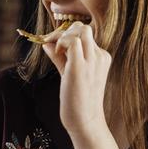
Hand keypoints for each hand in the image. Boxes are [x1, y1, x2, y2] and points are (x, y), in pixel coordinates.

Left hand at [42, 21, 111, 136]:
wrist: (84, 121)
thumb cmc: (77, 100)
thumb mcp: (69, 74)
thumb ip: (59, 58)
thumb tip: (46, 44)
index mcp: (101, 57)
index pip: (85, 34)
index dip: (68, 35)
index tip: (56, 46)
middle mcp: (99, 56)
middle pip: (84, 28)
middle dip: (64, 32)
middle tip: (54, 46)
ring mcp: (92, 61)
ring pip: (79, 30)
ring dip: (62, 36)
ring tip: (57, 52)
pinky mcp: (80, 67)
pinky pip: (72, 42)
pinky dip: (61, 43)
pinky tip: (57, 54)